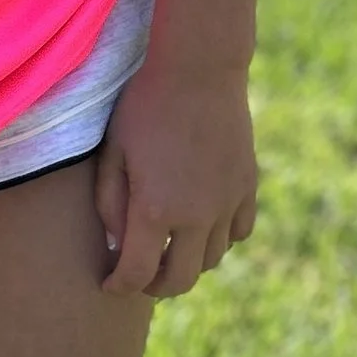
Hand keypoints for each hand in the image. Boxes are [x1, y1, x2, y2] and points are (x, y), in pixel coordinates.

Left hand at [92, 54, 257, 300]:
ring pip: (211, 260)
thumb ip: (109, 203)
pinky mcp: (247, 187)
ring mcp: (227, 203)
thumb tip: (116, 242)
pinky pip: (239, 232)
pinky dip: (220, 239)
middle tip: (140, 278)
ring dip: (187, 263)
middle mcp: (196, 215)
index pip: (137, 273)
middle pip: (180, 280)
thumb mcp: (113, 151)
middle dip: (155, 287)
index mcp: (155, 209)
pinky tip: (202, 226)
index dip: (120, 286)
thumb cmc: (145, 105)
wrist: (199, 69)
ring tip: (168, 249)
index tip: (109, 285)